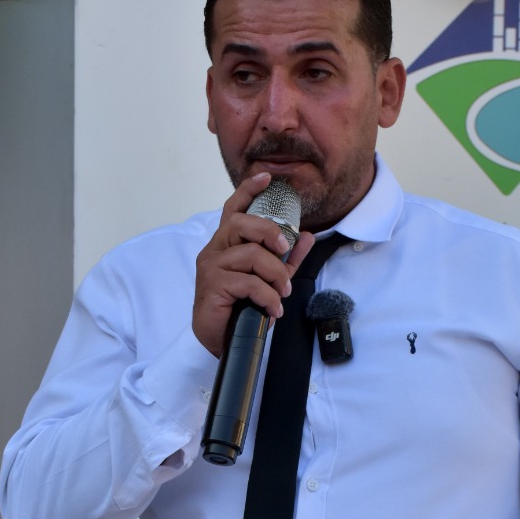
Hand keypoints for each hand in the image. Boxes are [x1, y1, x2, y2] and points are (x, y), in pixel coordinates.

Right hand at [192, 171, 314, 356]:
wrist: (224, 341)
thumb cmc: (241, 307)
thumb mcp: (270, 279)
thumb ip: (286, 258)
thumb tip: (307, 237)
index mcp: (226, 243)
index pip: (233, 209)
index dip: (248, 190)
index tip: (266, 177)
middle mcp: (215, 250)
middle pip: (241, 223)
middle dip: (269, 233)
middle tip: (285, 251)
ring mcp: (211, 267)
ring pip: (249, 254)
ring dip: (274, 274)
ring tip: (282, 293)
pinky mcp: (212, 286)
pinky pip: (248, 282)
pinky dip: (267, 296)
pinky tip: (273, 309)